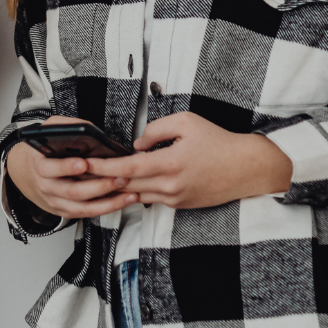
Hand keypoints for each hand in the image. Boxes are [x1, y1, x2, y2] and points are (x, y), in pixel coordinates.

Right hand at [6, 116, 137, 219]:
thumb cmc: (41, 151)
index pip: (51, 168)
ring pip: (83, 208)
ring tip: (128, 193)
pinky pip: (87, 214)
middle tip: (118, 178)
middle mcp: (47, 187)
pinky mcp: (65, 211)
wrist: (24, 173)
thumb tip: (89, 129)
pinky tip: (122, 201)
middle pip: (73, 191)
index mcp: (40, 166)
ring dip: (108, 202)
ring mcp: (56, 202)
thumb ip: (66, 126)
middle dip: (98, 186)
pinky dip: (106, 209)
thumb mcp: (48, 131)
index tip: (84, 163)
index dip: (67, 167)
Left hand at [85, 112, 292, 210]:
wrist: (245, 168)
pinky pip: (152, 199)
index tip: (85, 164)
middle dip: (103, 179)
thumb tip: (136, 144)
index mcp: (170, 163)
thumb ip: (156, 130)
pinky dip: (138, 190)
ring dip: (119, 187)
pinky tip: (126, 183)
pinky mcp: (180, 205)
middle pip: (127, 186)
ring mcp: (175, 198)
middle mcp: (170, 186)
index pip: (127, 168)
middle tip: (83, 171)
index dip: (103, 167)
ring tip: (99, 177)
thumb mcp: (186, 122)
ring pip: (137, 195)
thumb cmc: (217, 141)